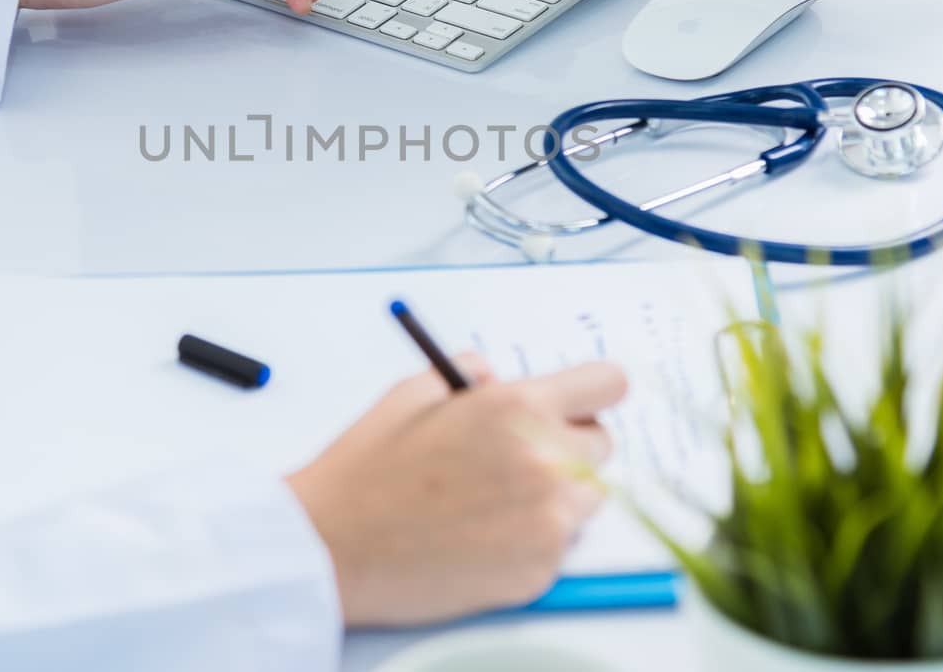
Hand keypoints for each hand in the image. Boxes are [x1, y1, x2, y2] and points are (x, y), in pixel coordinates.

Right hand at [285, 356, 627, 625]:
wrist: (334, 546)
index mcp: (517, 408)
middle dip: (566, 445)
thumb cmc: (368, 467)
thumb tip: (500, 377)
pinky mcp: (541, 570)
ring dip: (555, 495)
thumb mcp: (413, 390)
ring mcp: (548, 523)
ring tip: (491, 501)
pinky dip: (532, 539)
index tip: (579, 403)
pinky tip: (480, 535)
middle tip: (515, 457)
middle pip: (601, 445)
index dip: (591, 392)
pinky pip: (560, 544)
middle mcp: (545, 463)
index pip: (609, 384)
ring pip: (586, 498)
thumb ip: (471, 372)